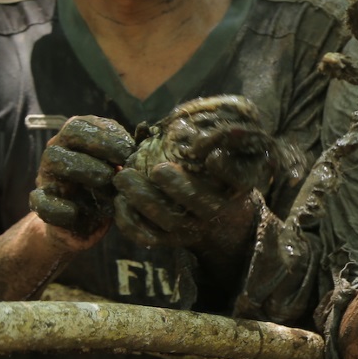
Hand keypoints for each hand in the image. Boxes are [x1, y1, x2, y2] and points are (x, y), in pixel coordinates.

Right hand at [29, 116, 134, 243]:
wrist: (81, 223)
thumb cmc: (106, 188)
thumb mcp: (119, 169)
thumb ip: (129, 152)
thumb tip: (144, 133)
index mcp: (75, 140)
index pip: (82, 124)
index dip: (106, 134)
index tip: (130, 149)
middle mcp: (58, 152)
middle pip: (68, 135)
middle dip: (98, 145)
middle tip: (121, 163)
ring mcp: (47, 177)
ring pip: (54, 160)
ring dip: (84, 168)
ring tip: (107, 181)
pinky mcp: (43, 205)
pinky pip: (41, 202)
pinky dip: (59, 207)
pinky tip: (77, 211)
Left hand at [112, 96, 295, 250]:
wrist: (225, 228)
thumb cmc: (220, 183)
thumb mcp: (228, 164)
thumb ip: (210, 143)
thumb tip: (180, 117)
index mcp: (234, 189)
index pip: (238, 179)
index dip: (227, 169)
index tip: (213, 156)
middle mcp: (215, 211)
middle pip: (198, 202)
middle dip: (176, 186)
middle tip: (156, 168)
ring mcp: (193, 229)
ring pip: (167, 220)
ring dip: (143, 199)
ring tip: (123, 177)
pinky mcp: (172, 241)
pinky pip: (147, 237)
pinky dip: (129, 221)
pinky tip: (118, 202)